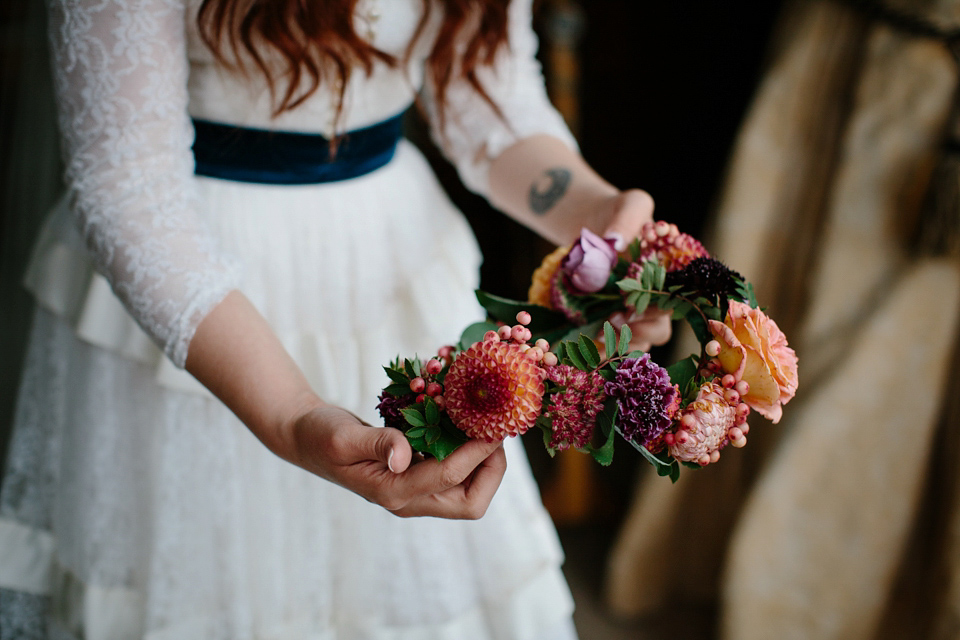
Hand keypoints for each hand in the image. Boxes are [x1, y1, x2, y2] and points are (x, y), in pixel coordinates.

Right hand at [282, 404, 507, 518]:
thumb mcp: (343, 436)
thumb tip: (404, 456)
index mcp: (392, 492)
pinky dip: (469, 452)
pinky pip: (454, 474)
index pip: (448, 477)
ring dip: (484, 461)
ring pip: (467, 491)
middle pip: (470, 502)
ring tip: (487, 425)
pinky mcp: (415, 477)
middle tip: (494, 431)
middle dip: (491, 469)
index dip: (477, 452)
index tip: (493, 426)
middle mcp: (408, 499)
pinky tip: (468, 423)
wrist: (306, 438)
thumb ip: (377, 443)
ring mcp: (413, 491)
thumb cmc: (320, 435)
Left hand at [599, 189, 672, 351]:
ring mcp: (633, 312)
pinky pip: (615, 344)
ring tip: (601, 337)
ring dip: (622, 345)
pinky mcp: (610, 318)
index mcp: (670, 276)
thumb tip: (614, 242)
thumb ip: (628, 219)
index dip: (658, 309)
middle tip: (615, 320)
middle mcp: (656, 298)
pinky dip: (605, 348)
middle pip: (660, 329)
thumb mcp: (631, 204)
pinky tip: (589, 345)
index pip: (674, 302)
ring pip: (639, 343)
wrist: (594, 221)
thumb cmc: (620, 212)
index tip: (635, 306)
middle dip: (640, 330)